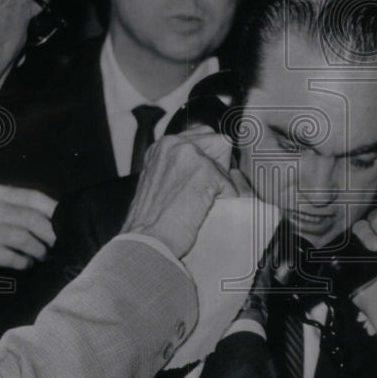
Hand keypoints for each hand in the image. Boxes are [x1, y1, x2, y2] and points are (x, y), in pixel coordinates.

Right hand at [0, 185, 57, 277]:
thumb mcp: (6, 217)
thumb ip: (28, 211)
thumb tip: (65, 214)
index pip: (33, 197)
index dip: (55, 211)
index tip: (69, 224)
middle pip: (30, 218)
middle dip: (50, 235)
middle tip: (60, 247)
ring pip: (22, 238)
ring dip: (39, 251)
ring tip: (46, 257)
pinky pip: (9, 257)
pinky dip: (24, 262)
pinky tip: (28, 265)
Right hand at [121, 131, 245, 258]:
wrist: (145, 242)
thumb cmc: (150, 223)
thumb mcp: (156, 183)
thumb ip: (176, 168)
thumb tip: (202, 167)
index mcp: (161, 147)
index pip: (201, 136)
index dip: (210, 158)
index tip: (209, 176)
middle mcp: (173, 144)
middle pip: (218, 142)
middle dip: (220, 165)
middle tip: (209, 190)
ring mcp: (189, 155)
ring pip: (226, 162)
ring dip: (223, 184)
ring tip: (204, 204)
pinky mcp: (205, 171)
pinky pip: (231, 184)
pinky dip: (227, 200)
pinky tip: (207, 212)